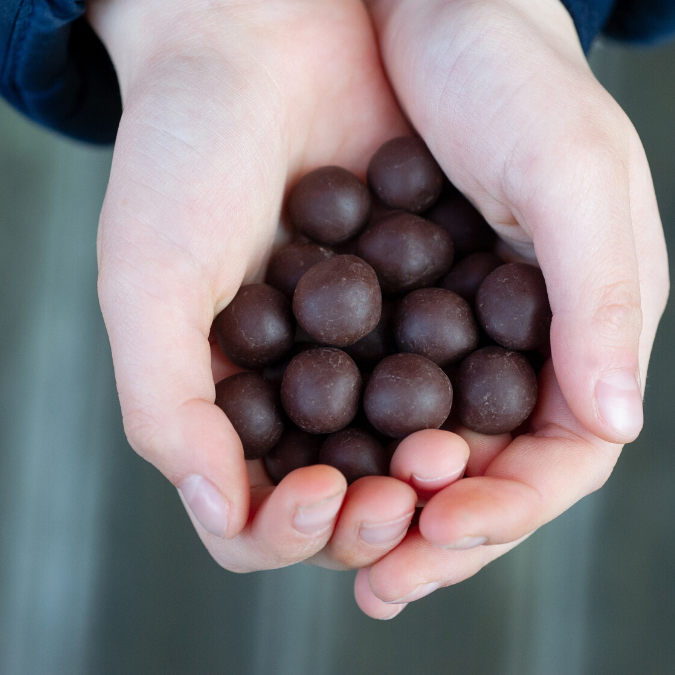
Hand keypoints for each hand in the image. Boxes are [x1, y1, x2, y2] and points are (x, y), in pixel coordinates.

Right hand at [89, 0, 419, 572]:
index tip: (319, 496)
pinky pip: (453, 379)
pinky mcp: (422, 307)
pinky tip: (477, 401)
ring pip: (402, 456)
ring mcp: (362, 353)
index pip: (256, 511)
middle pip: (340, 500)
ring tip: (441, 460)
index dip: (285, 529)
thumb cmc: (185, 153)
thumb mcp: (151, 277)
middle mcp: (298, 389)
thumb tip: (218, 508)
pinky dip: (466, 406)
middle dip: (371, 518)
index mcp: (228, 402)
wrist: (263, 43)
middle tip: (394, 498)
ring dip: (427, 480)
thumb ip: (164, 399)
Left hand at [354, 0, 669, 616]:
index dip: (507, 505)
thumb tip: (618, 423)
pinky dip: (337, 440)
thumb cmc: (504, 72)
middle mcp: (511, 343)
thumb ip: (601, 298)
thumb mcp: (573, 172)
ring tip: (336, 532)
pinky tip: (303, 466)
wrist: (411, 9)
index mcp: (576, 324)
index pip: (559, 453)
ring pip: (417, 447)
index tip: (442, 527)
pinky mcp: (376, 308)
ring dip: (381, 500)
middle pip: (482, 468)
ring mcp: (442, 331)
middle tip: (380, 570)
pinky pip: (360, 398)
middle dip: (433, 526)